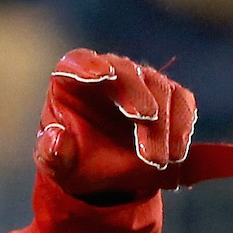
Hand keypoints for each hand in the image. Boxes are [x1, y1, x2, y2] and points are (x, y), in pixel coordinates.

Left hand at [34, 49, 232, 202]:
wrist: (102, 171)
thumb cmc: (72, 160)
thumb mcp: (57, 164)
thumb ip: (51, 153)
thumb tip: (56, 139)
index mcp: (70, 80)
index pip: (76, 61)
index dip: (88, 65)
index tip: (102, 76)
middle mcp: (107, 71)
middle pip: (125, 72)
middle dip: (137, 97)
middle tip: (145, 121)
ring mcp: (140, 81)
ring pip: (158, 87)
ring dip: (162, 124)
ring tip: (157, 160)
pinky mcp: (167, 95)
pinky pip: (182, 101)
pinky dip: (182, 126)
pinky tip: (176, 153)